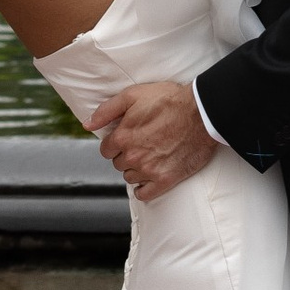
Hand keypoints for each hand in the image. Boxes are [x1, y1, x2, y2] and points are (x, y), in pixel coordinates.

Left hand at [92, 78, 217, 199]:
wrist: (202, 112)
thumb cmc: (169, 100)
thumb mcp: (133, 95)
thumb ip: (106, 111)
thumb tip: (87, 125)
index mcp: (122, 137)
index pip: (106, 150)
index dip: (116, 142)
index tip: (128, 135)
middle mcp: (132, 157)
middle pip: (118, 163)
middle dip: (126, 154)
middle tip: (142, 143)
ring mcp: (149, 170)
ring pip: (130, 177)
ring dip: (136, 169)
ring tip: (150, 156)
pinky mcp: (166, 180)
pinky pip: (144, 194)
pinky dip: (144, 188)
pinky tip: (149, 178)